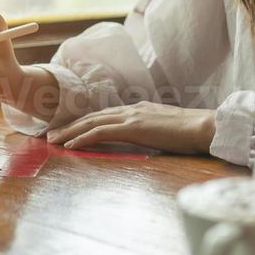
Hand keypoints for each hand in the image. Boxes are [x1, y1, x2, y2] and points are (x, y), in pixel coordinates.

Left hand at [46, 103, 216, 153]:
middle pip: (93, 117)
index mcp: (138, 110)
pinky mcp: (133, 127)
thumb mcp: (165, 131)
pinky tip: (71, 145)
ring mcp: (131, 116)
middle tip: (50, 134)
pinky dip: (84, 137)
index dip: (84, 122)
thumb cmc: (191, 133)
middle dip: (69, 125)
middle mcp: (131, 109)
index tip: (68, 130)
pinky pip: (102, 132)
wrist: (204, 127)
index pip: (104, 115)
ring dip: (70, 131)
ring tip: (53, 140)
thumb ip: (151, 132)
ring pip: (92, 123)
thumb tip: (143, 142)